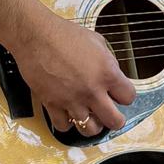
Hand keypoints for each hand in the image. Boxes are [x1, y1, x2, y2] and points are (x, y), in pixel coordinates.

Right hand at [10, 11, 136, 136]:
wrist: (35, 35)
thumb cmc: (65, 34)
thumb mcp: (97, 41)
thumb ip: (108, 61)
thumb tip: (112, 74)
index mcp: (107, 72)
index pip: (129, 97)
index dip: (125, 96)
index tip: (118, 94)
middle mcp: (92, 90)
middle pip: (114, 121)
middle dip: (116, 120)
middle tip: (111, 115)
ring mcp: (72, 100)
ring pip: (89, 130)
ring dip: (92, 125)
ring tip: (89, 117)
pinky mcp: (52, 104)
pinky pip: (63, 126)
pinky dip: (66, 123)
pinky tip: (67, 114)